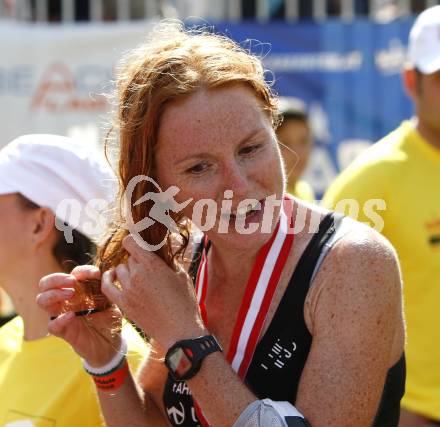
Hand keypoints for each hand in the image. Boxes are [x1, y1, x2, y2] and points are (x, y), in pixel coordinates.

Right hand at [37, 265, 121, 366]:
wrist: (111, 343)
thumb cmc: (109, 318)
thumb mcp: (111, 300)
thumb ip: (107, 288)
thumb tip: (108, 272)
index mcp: (78, 289)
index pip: (73, 274)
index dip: (83, 271)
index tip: (96, 274)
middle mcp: (66, 300)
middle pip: (46, 283)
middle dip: (56, 279)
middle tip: (72, 282)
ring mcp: (62, 314)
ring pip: (42, 300)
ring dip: (54, 294)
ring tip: (71, 294)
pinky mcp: (64, 331)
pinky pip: (52, 325)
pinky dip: (59, 319)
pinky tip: (72, 315)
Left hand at [102, 235, 206, 351]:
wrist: (180, 331)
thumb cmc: (185, 302)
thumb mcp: (181, 275)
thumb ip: (167, 260)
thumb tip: (159, 248)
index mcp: (152, 264)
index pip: (131, 242)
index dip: (134, 240)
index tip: (140, 243)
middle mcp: (137, 275)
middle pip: (129, 258)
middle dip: (138, 259)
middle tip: (149, 267)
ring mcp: (128, 290)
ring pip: (120, 270)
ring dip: (128, 270)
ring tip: (139, 276)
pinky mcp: (123, 303)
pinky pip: (107, 286)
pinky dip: (108, 279)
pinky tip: (113, 276)